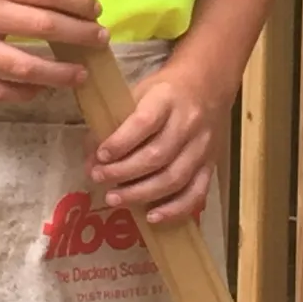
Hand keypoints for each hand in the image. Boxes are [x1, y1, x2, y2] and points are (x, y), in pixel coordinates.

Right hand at [0, 0, 105, 102]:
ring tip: (79, 74)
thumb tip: (55, 1)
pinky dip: (21, 93)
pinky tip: (37, 90)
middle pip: (46, 28)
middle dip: (80, 35)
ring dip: (59, 72)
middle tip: (99, 40)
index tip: (93, 9)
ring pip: (26, 67)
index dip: (78, 2)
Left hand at [87, 62, 230, 226]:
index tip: (100, 156)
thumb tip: (91, 157)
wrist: (209, 84)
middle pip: (157, 155)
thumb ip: (116, 122)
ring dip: (141, 194)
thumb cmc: (166, 91)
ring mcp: (202, 147)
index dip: (121, 142)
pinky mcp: (211, 165)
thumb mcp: (139, 92)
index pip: (144, 122)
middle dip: (124, 172)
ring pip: (174, 178)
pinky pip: (196, 193)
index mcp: (167, 99)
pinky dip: (175, 209)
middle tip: (99, 179)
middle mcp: (188, 123)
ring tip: (114, 199)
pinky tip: (152, 217)